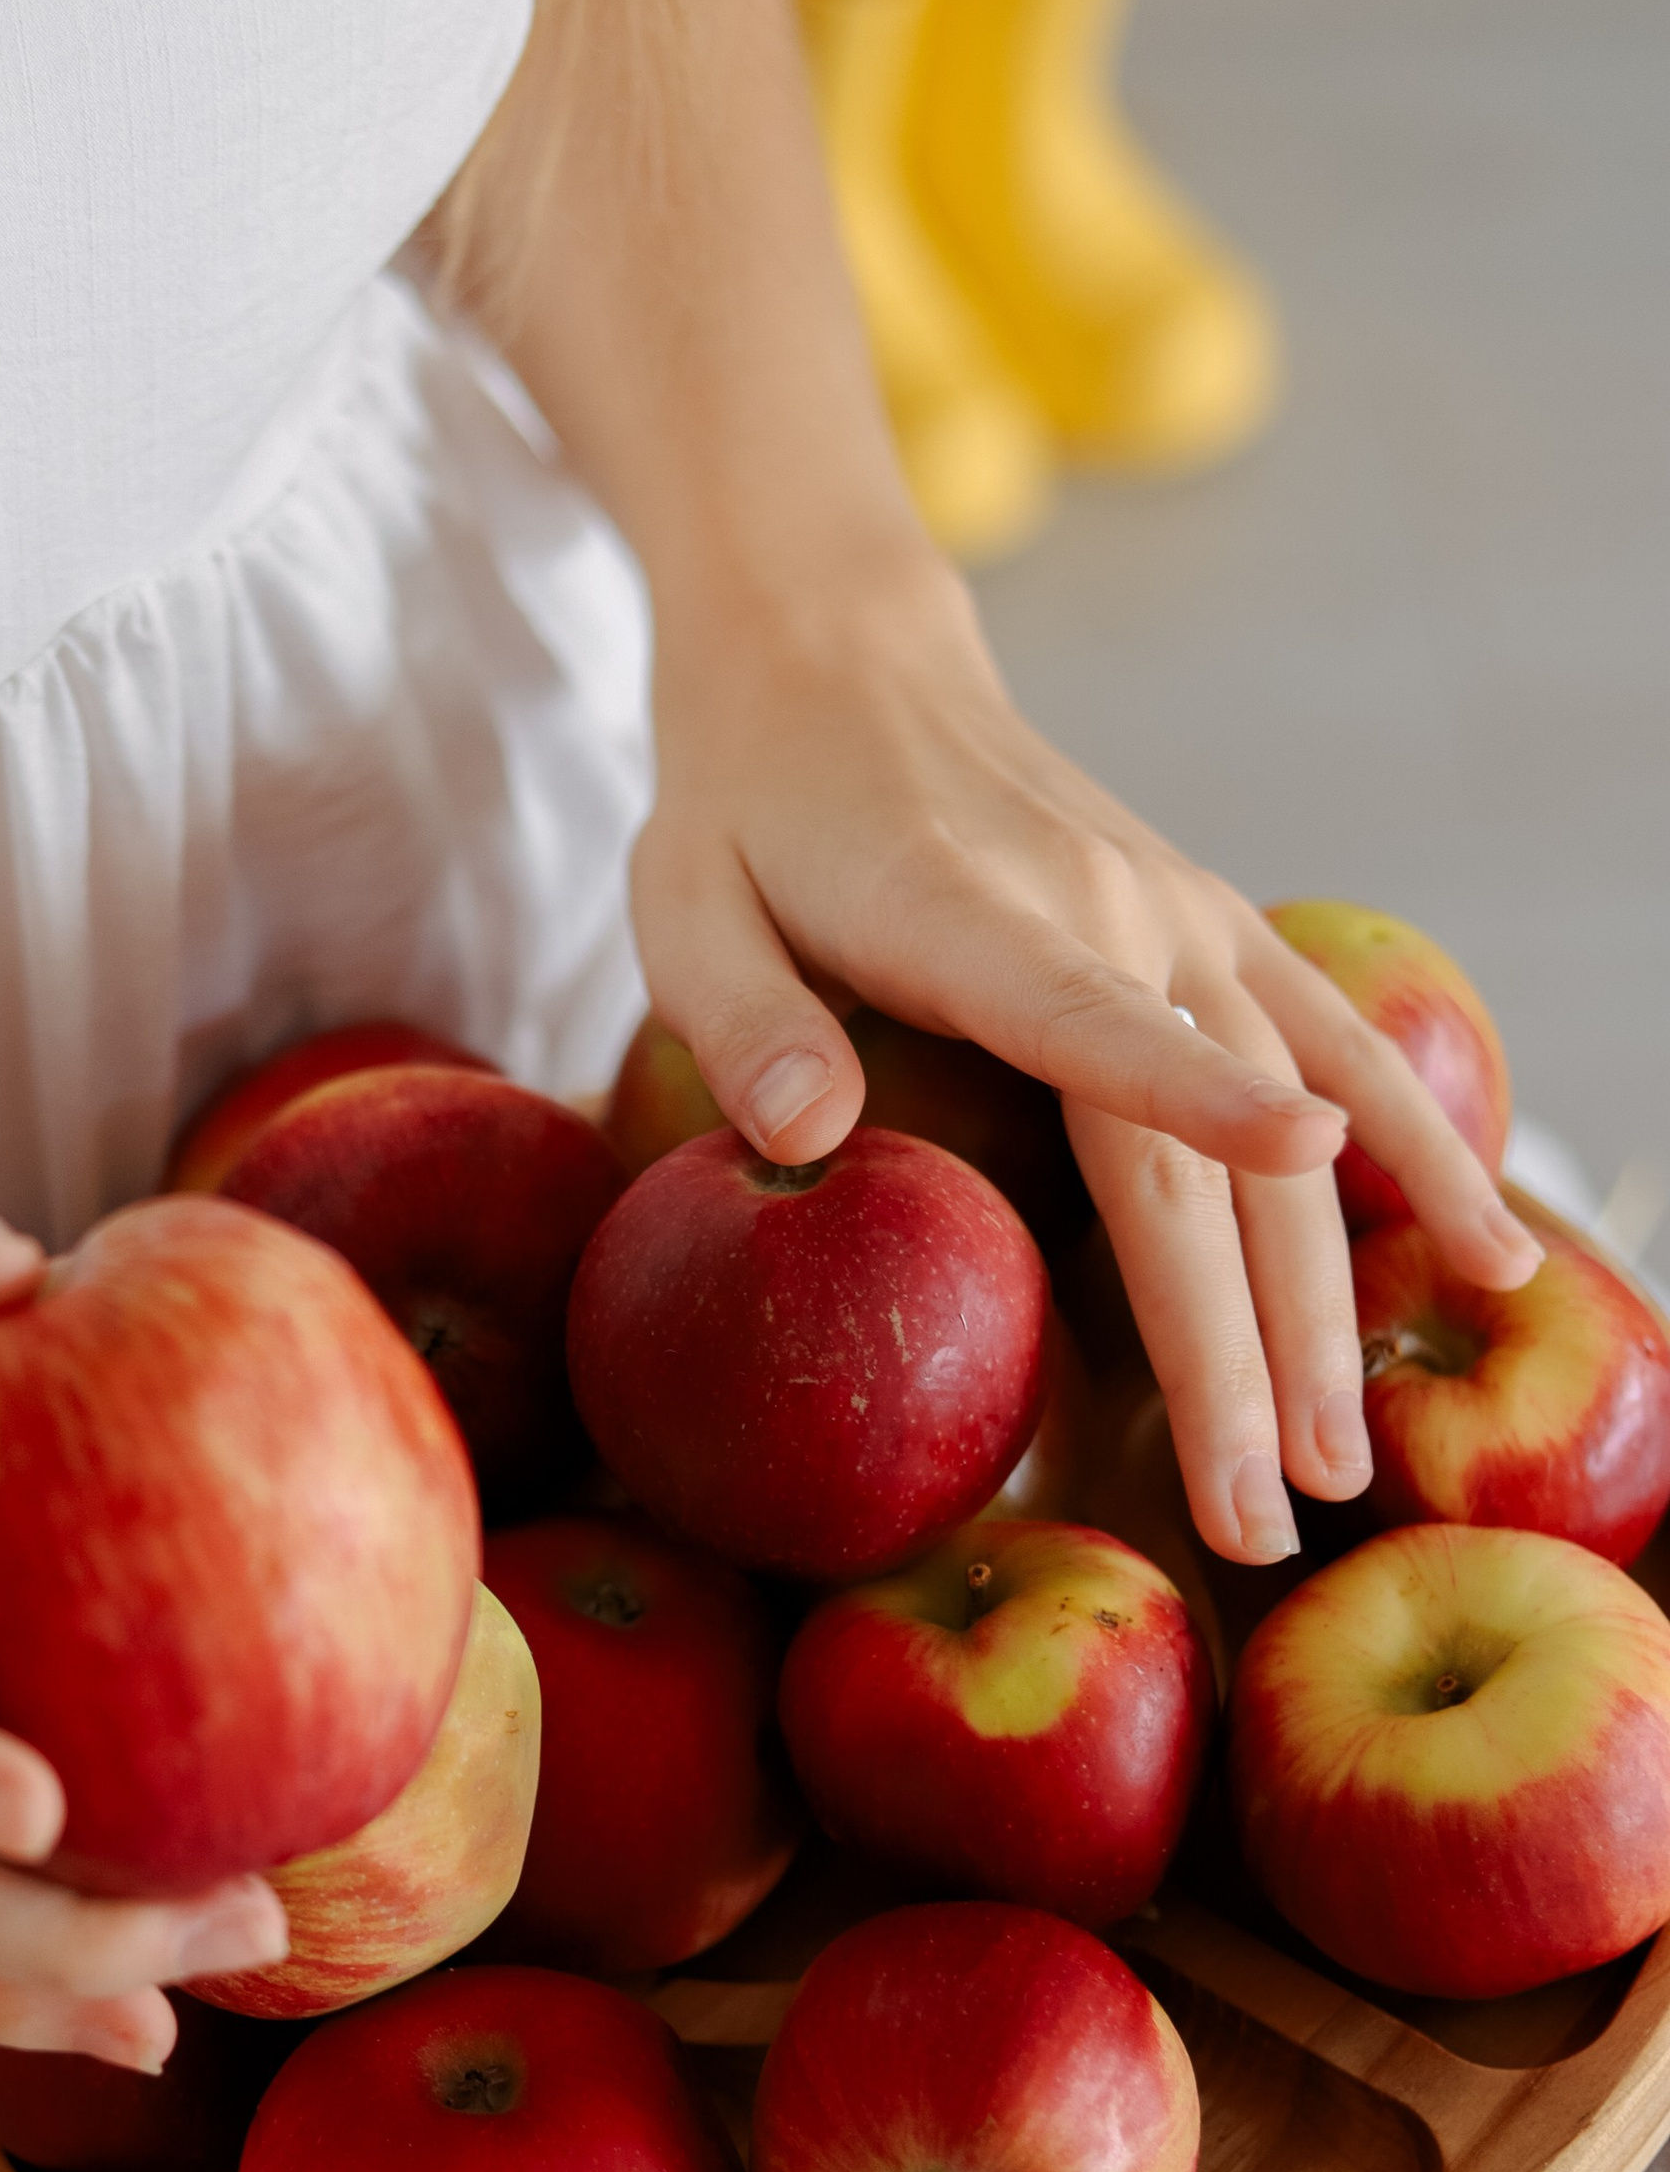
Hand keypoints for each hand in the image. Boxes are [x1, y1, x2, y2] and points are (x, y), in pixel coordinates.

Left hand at [633, 548, 1544, 1565]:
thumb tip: (805, 1133)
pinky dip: (1421, 1145)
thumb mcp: (683, 903)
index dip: (1196, 1095)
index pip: (1095, 1023)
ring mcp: (1184, 921)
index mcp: (974, 918)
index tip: (1295, 1158)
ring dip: (1331, 1297)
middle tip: (1261, 1513)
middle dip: (1240, 1345)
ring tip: (1346, 1462)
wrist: (842, 658)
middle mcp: (1113, 915)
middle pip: (1200, 1154)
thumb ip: (742, 1018)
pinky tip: (1489, 1254)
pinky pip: (1346, 1044)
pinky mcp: (1215, 929)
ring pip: (1304, 1120)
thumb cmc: (744, 812)